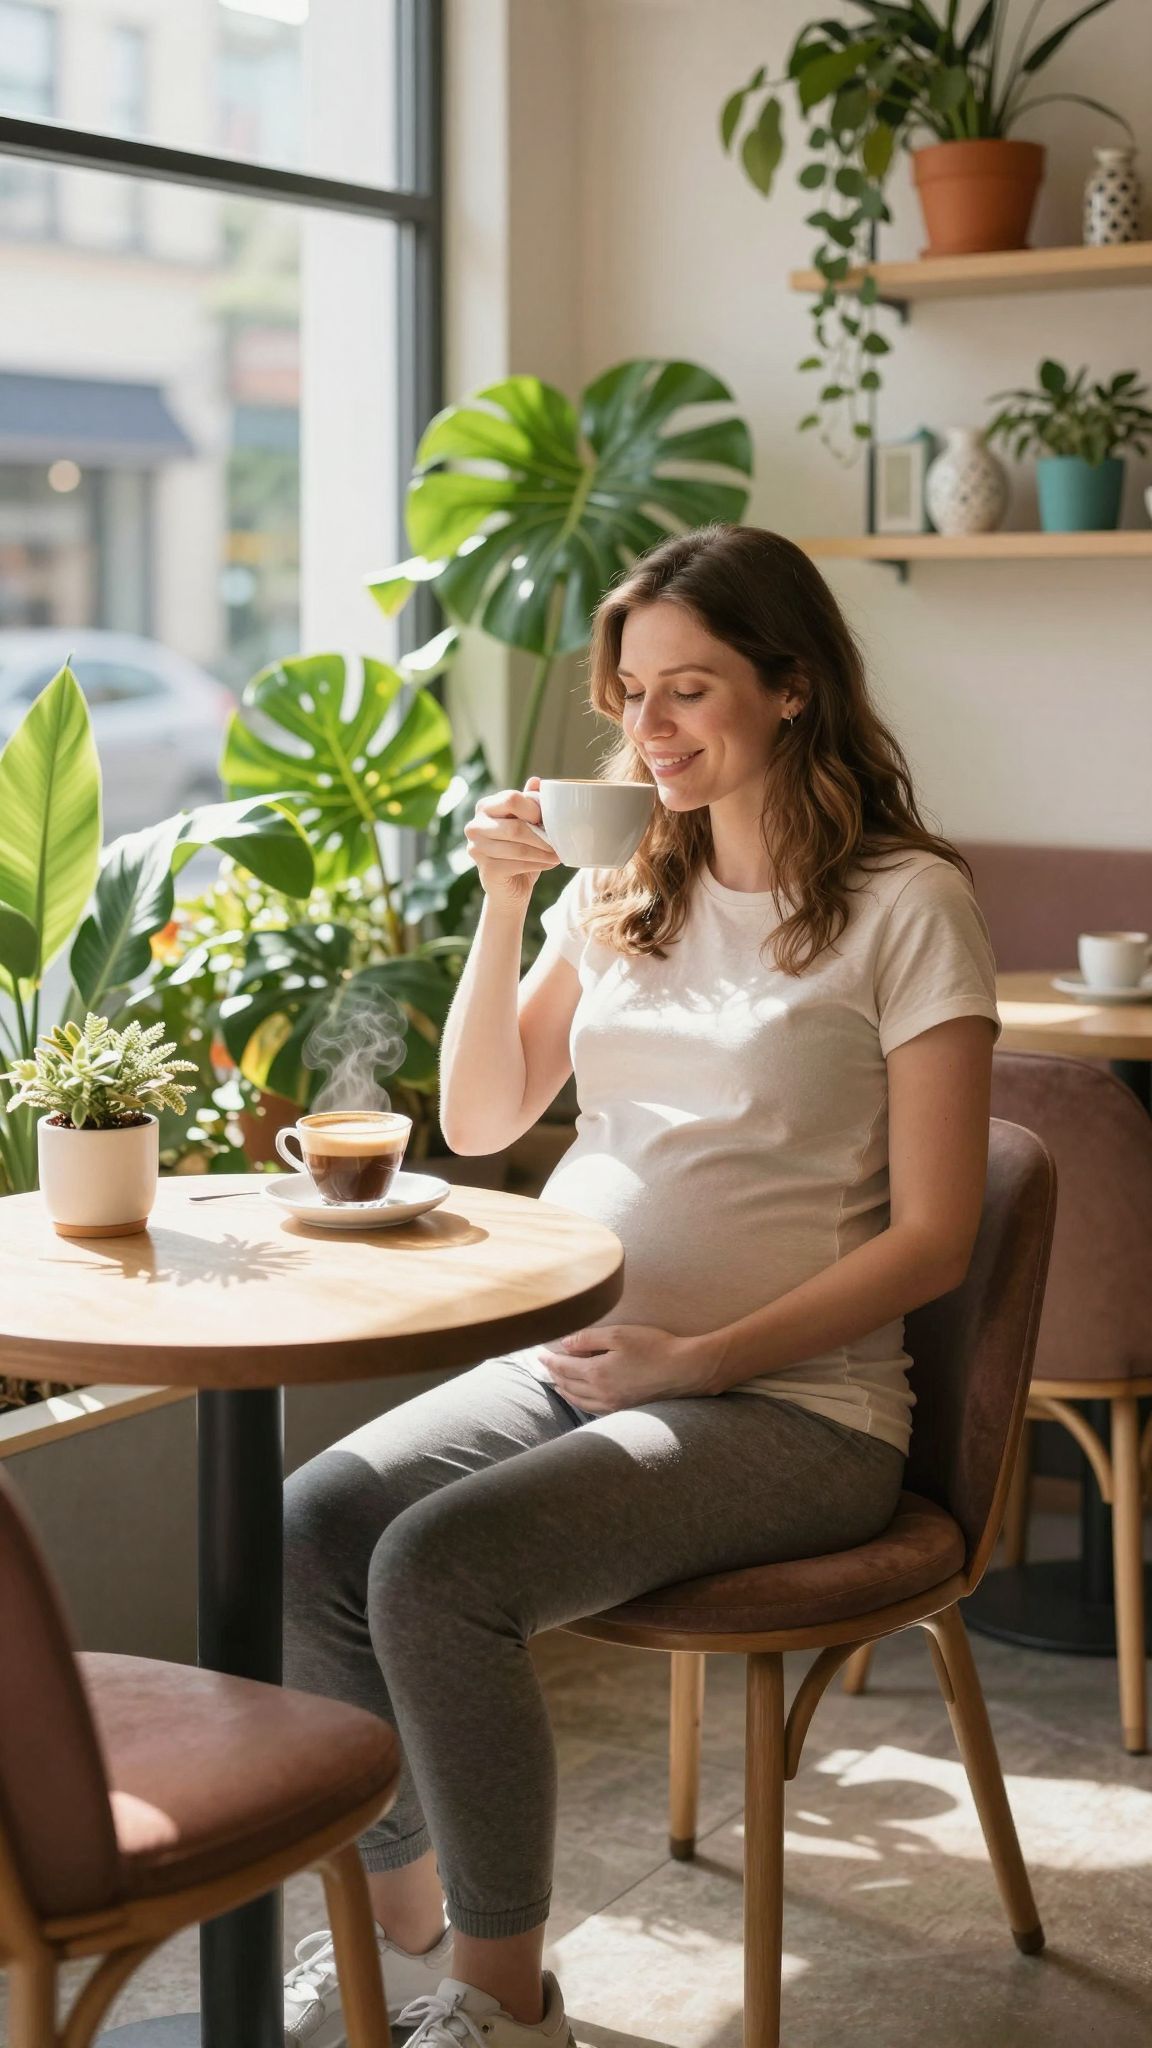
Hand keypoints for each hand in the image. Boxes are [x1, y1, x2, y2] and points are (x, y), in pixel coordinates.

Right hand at [464, 775, 559, 912]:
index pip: (511, 798)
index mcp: (485, 807)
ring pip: (518, 848)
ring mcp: (476, 849)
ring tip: (558, 853)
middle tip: (560, 841)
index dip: (534, 809)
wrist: (510, 887)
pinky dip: (538, 864)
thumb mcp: (526, 823)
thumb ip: (529, 803)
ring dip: (544, 852)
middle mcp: (475, 826)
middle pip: (515, 827)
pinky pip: (518, 864)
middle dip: (542, 836)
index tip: (548, 819)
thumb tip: (536, 781)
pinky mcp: (486, 870)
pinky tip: (549, 863)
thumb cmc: (520, 849)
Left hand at [538, 1323, 718, 1413]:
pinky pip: (593, 1409)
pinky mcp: (625, 1409)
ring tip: (558, 1382)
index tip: (540, 1354)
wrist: (685, 1370)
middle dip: (554, 1374)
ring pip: (579, 1401)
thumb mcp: (619, 1335)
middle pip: (568, 1385)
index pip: (563, 1367)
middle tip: (546, 1365)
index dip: (549, 1360)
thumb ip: (588, 1338)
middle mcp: (601, 1393)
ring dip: (565, 1390)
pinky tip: (582, 1397)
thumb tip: (566, 1343)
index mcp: (596, 1373)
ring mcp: (613, 1404)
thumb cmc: (654, 1348)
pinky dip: (580, 1401)